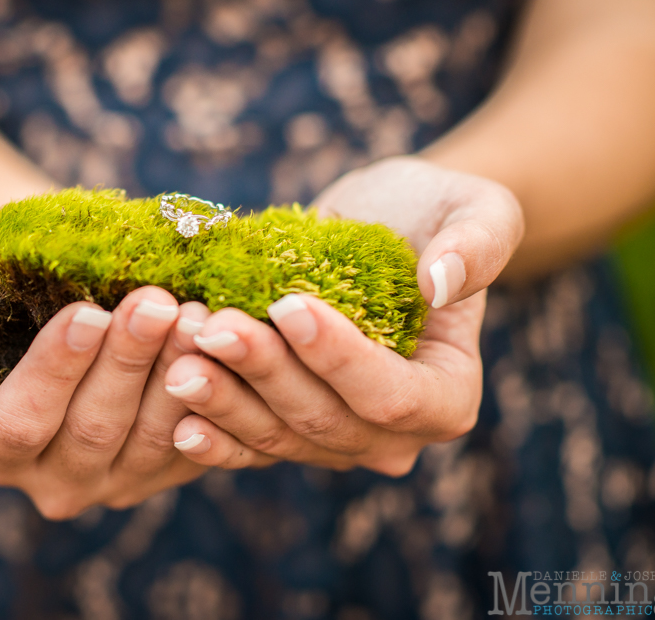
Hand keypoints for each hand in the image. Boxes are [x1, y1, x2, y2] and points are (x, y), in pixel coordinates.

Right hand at [0, 258, 212, 519]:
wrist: (49, 296)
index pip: (21, 420)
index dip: (56, 369)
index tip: (88, 311)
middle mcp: (55, 479)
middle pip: (95, 429)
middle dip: (128, 361)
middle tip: (157, 301)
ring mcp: (118, 481)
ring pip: (153, 437)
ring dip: (178, 374)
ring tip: (197, 314)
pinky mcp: (170, 468)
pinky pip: (199, 440)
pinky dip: (213, 394)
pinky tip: (224, 343)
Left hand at [165, 157, 524, 474]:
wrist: (379, 226)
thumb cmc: (432, 214)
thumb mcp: (475, 208)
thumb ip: (478, 243)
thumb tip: (441, 282)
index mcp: (448, 396)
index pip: (393, 397)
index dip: (340, 360)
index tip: (289, 305)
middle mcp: (392, 435)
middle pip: (323, 422)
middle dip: (264, 374)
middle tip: (209, 325)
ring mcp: (335, 439)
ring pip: (277, 437)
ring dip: (225, 400)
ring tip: (178, 356)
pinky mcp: (286, 429)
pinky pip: (249, 446)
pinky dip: (214, 437)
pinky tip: (176, 419)